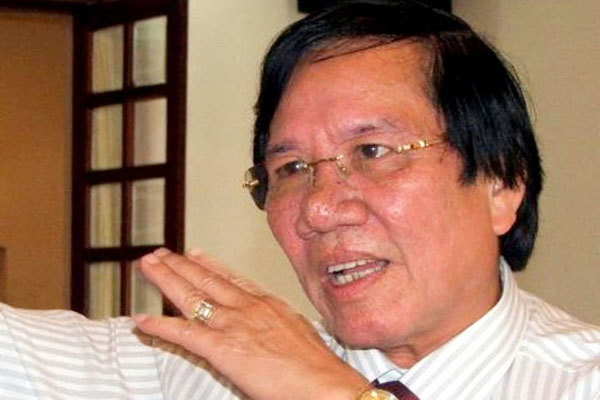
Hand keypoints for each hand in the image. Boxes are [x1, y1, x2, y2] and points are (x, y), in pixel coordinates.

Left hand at [134, 248, 366, 399]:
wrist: (323, 382)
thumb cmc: (317, 365)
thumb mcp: (298, 331)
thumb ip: (276, 324)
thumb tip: (271, 328)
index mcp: (266, 302)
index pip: (230, 277)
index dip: (207, 264)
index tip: (193, 253)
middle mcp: (246, 306)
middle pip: (205, 279)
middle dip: (178, 265)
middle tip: (159, 253)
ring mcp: (232, 324)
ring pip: (190, 295)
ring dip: (164, 279)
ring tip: (146, 266)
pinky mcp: (220, 347)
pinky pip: (181, 332)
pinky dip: (158, 326)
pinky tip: (141, 321)